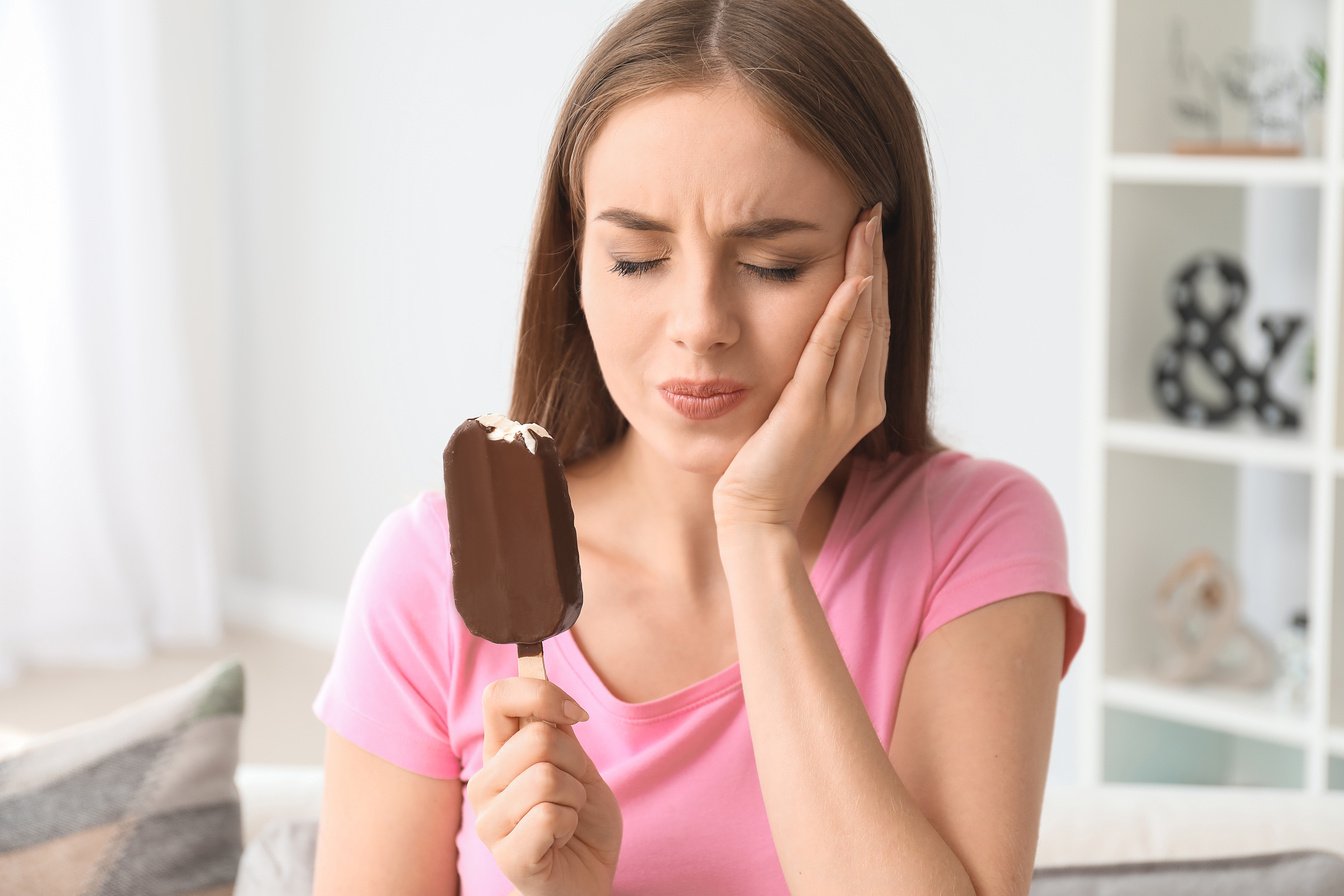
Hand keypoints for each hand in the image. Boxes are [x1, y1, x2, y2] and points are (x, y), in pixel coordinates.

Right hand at [467, 678, 621, 895]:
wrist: (585, 878)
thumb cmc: (579, 821)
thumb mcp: (576, 766)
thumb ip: (558, 732)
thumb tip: (548, 691)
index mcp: (498, 754)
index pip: (497, 697)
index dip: (542, 693)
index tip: (575, 715)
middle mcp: (484, 784)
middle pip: (538, 738)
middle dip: (575, 764)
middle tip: (572, 791)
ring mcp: (489, 822)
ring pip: (547, 778)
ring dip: (575, 798)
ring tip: (566, 818)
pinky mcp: (506, 855)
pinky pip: (550, 816)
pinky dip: (570, 824)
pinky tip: (560, 839)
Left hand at [713, 202, 888, 530]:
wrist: (755, 517)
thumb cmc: (766, 468)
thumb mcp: (797, 416)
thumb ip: (810, 382)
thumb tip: (805, 344)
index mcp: (863, 402)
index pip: (875, 326)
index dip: (875, 278)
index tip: (868, 234)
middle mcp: (861, 401)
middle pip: (876, 316)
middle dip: (874, 261)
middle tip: (871, 211)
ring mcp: (840, 408)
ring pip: (861, 327)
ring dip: (864, 272)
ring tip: (864, 226)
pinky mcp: (808, 413)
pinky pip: (828, 354)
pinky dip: (841, 316)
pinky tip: (849, 280)